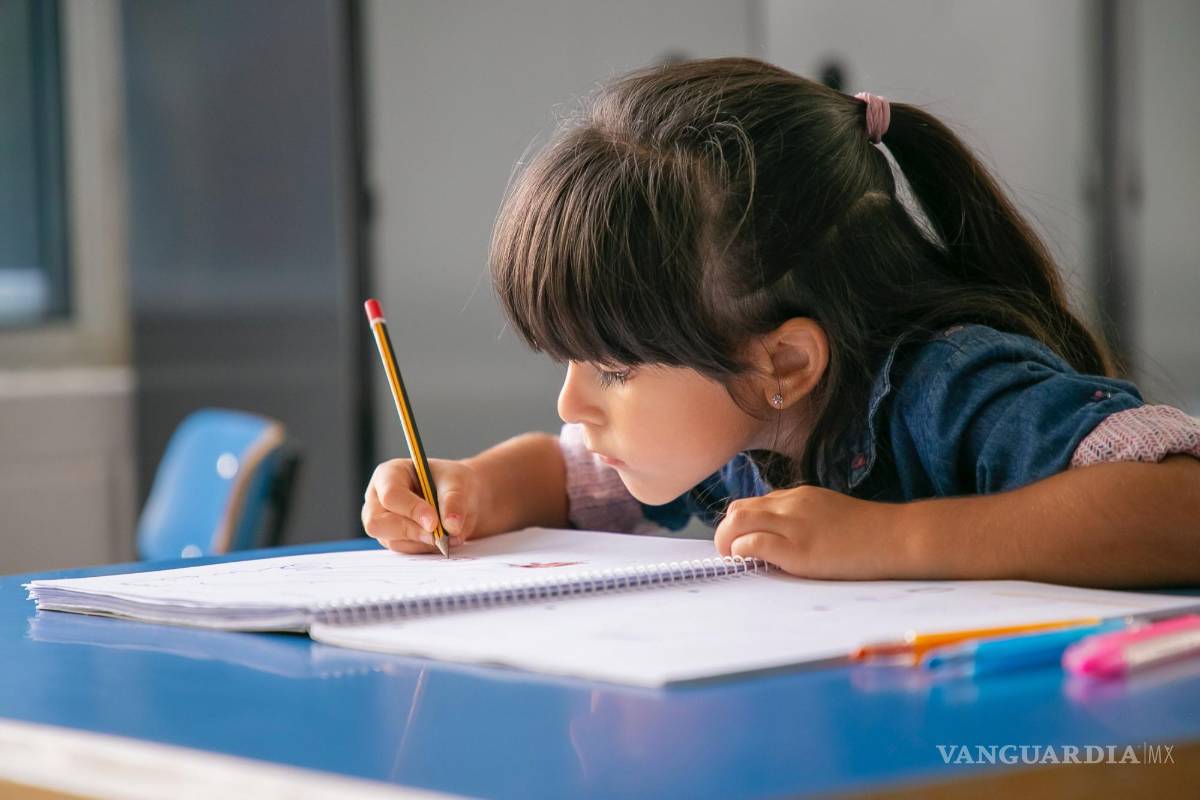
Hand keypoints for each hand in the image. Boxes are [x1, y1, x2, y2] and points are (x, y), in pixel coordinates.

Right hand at [361, 458, 486, 553]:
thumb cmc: (452, 482)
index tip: (434, 522)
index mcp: (388, 474)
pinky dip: (425, 548)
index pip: (390, 494)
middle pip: (377, 523)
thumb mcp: (458, 482)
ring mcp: (382, 522)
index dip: (411, 510)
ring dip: (423, 542)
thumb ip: (454, 501)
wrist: (460, 499)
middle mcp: (378, 499)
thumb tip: (451, 526)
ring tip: (448, 534)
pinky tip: (441, 539)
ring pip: (392, 541)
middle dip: (410, 531)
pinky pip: (404, 551)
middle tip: (438, 535)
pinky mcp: (393, 539)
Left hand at [712, 485, 907, 578]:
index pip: (753, 504)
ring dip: (726, 542)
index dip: (742, 525)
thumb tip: (780, 537)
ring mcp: (793, 525)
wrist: (897, 537)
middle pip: (738, 510)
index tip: (742, 543)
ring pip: (737, 522)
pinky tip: (749, 564)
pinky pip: (752, 544)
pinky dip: (741, 553)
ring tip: (734, 560)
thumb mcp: (830, 513)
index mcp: (799, 496)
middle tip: (731, 554)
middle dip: (726, 532)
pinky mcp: (797, 549)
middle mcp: (791, 504)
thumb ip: (803, 518)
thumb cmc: (869, 533)